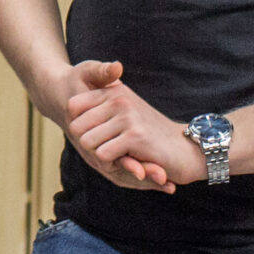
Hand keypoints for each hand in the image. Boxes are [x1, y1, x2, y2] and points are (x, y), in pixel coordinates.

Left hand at [67, 69, 204, 192]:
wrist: (186, 148)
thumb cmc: (150, 133)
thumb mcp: (124, 112)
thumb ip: (97, 105)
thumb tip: (68, 104)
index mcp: (114, 90)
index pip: (72, 107)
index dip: (79, 126)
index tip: (96, 131)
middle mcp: (119, 98)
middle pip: (76, 127)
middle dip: (88, 142)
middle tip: (110, 146)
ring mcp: (127, 116)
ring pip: (88, 141)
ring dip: (100, 154)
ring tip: (121, 153)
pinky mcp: (135, 135)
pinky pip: (103, 153)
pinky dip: (111, 163)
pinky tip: (129, 160)